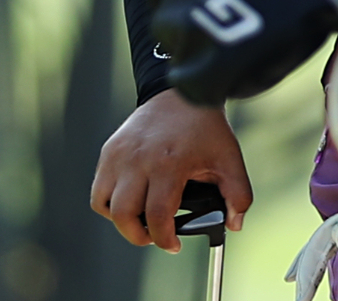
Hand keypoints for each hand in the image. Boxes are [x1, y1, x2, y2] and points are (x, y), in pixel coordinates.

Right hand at [88, 91, 252, 253]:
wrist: (184, 92)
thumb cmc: (206, 128)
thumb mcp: (230, 159)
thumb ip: (238, 194)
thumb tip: (234, 224)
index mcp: (169, 164)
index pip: (158, 215)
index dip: (164, 238)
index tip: (174, 245)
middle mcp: (138, 160)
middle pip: (124, 215)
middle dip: (139, 236)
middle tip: (154, 237)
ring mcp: (119, 155)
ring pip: (106, 204)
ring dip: (121, 221)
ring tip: (142, 220)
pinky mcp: (109, 151)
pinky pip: (99, 189)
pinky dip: (109, 203)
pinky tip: (130, 201)